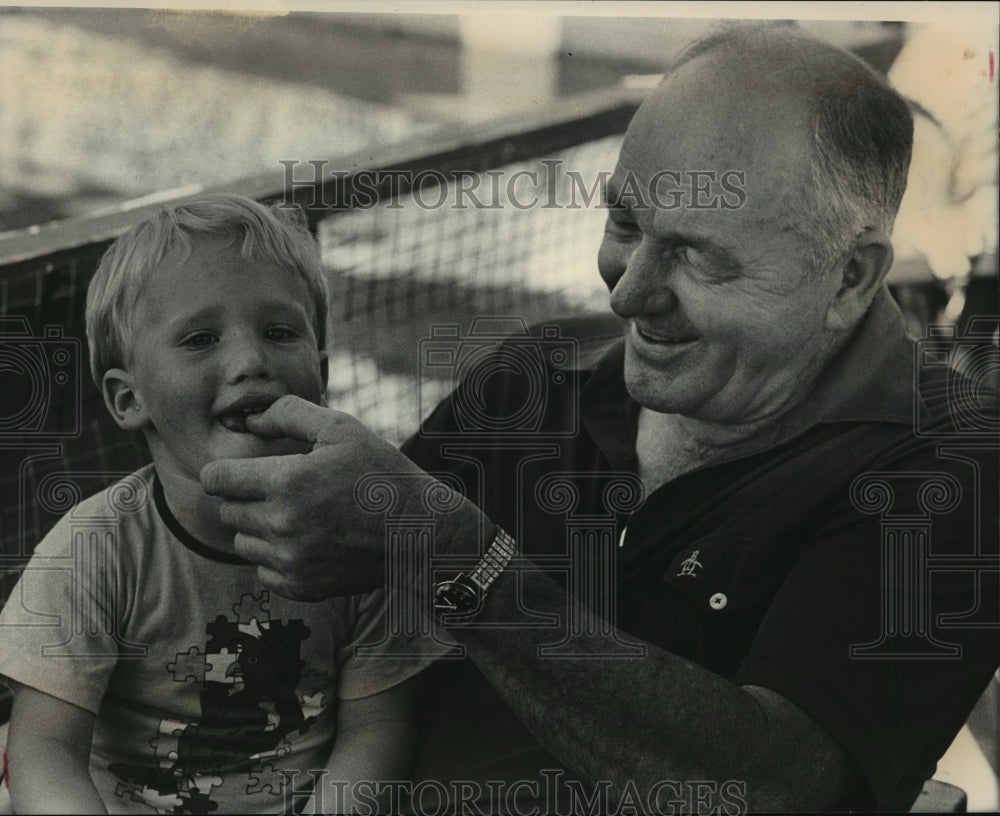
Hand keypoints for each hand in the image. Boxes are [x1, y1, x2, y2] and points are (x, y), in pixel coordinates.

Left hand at [201, 396, 481, 599]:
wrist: (418, 531)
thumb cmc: (380, 472)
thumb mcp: (341, 428)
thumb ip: (287, 415)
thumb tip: (247, 421)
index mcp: (286, 482)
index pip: (215, 479)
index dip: (226, 471)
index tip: (244, 470)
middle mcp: (281, 525)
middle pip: (227, 512)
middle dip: (246, 498)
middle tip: (284, 490)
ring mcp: (290, 561)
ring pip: (242, 543)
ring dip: (260, 529)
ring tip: (300, 516)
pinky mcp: (301, 587)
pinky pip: (263, 572)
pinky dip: (277, 558)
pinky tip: (309, 542)